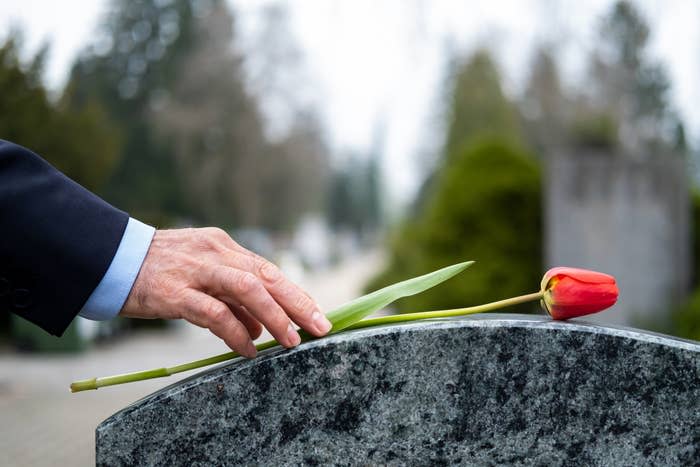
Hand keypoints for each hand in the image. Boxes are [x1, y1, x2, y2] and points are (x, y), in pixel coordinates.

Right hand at [119, 227, 331, 357]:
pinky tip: (248, 349)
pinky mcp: (174, 292)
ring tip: (290, 341)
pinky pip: (214, 313)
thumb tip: (262, 328)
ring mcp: (196, 271)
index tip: (318, 314)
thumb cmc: (159, 270)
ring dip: (275, 316)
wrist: (109, 259)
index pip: (269, 269)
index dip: (296, 293)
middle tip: (320, 327)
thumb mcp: (201, 274)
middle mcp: (215, 253)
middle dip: (298, 302)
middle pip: (267, 275)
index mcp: (224, 246)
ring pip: (247, 289)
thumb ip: (232, 298)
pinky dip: (236, 332)